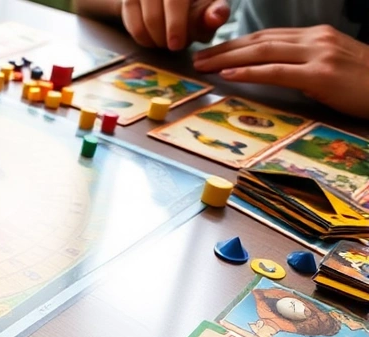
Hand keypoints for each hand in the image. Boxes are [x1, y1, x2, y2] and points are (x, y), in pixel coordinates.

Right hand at [121, 0, 230, 50]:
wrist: (169, 1)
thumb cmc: (196, 5)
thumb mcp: (210, 7)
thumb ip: (216, 13)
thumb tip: (215, 17)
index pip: (176, 1)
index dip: (176, 24)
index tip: (177, 45)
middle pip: (154, 14)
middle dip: (163, 36)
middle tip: (174, 46)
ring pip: (143, 20)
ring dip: (154, 39)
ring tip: (166, 42)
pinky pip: (130, 22)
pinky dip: (142, 37)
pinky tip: (153, 40)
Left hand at [194, 26, 368, 118]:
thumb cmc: (365, 85)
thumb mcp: (333, 67)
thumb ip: (306, 65)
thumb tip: (278, 73)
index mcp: (317, 36)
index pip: (268, 37)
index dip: (237, 44)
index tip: (214, 51)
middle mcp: (316, 40)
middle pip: (260, 41)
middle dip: (225, 49)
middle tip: (198, 58)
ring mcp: (318, 55)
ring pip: (263, 53)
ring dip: (228, 59)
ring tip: (204, 66)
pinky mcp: (321, 74)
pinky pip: (276, 72)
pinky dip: (249, 72)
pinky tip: (228, 75)